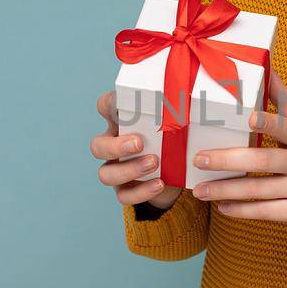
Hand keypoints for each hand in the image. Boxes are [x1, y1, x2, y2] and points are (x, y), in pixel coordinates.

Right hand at [91, 88, 180, 210]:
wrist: (179, 174)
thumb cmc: (174, 140)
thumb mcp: (173, 123)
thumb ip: (173, 109)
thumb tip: (188, 91)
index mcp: (122, 124)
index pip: (106, 106)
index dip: (110, 103)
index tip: (123, 104)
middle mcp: (114, 146)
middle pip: (97, 146)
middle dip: (116, 146)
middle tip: (139, 143)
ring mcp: (117, 170)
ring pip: (106, 174)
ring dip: (130, 169)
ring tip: (155, 163)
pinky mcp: (127, 190)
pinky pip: (124, 196)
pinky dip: (142, 191)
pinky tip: (160, 184)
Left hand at [191, 68, 286, 254]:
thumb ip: (285, 103)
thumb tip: (268, 68)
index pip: (285, 127)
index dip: (268, 122)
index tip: (249, 117)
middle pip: (263, 159)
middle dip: (228, 160)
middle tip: (200, 159)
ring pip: (258, 188)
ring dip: (225, 189)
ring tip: (199, 190)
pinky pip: (265, 211)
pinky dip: (240, 210)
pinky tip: (221, 207)